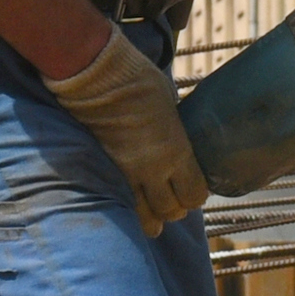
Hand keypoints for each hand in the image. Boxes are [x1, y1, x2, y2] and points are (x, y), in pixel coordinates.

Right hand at [45, 25, 209, 225]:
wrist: (98, 78)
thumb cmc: (140, 82)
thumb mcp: (170, 108)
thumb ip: (175, 134)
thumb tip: (178, 143)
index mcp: (176, 151)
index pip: (194, 194)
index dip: (196, 196)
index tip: (195, 189)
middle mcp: (154, 169)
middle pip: (170, 210)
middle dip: (176, 210)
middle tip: (176, 203)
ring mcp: (126, 174)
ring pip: (144, 215)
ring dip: (153, 217)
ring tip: (155, 217)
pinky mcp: (105, 171)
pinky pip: (121, 201)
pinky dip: (130, 209)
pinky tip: (132, 209)